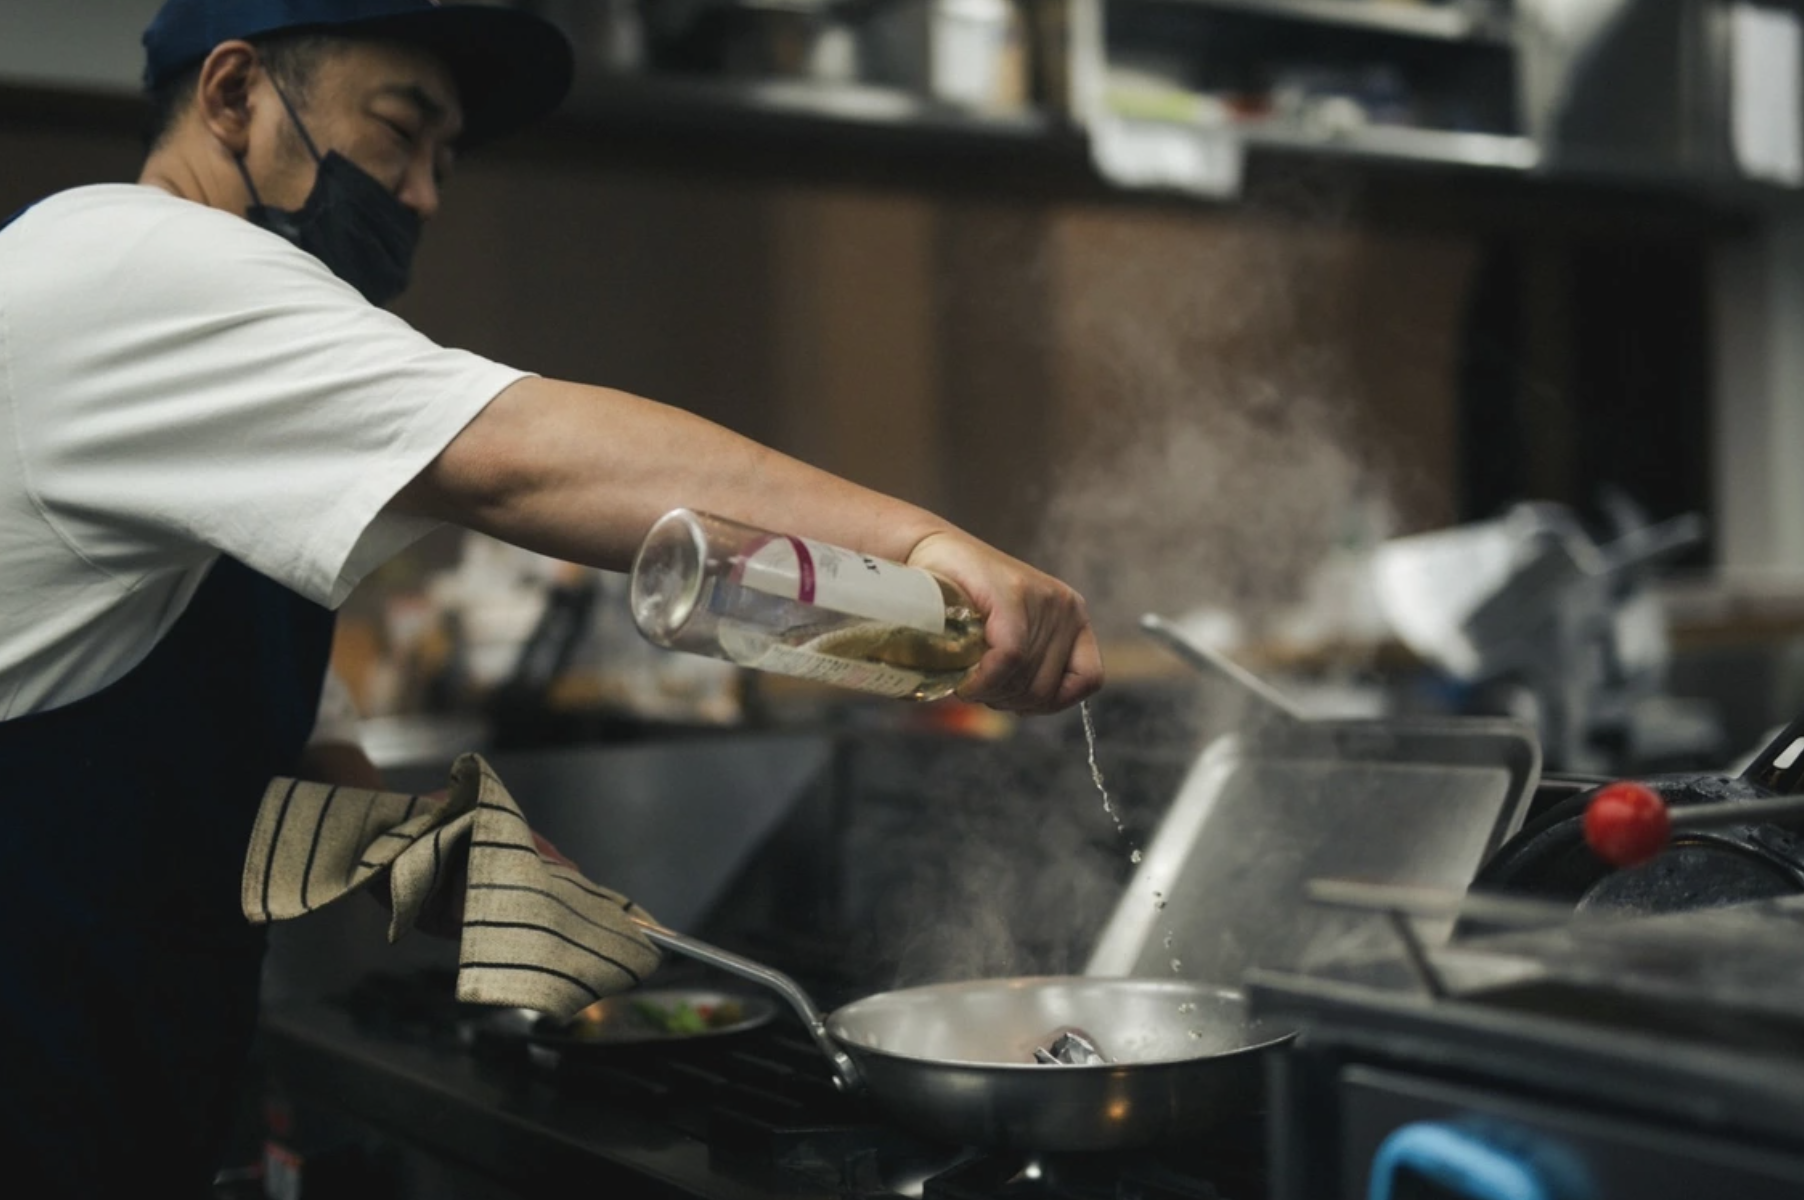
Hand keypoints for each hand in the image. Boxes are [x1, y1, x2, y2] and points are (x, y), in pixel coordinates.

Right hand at [905, 532, 1102, 713]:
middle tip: (979, 690)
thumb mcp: (1006, 633)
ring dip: (990, 694)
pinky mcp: (1014, 596)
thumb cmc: (963, 601)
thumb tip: (1027, 709)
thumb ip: (1027, 663)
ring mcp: (1043, 600)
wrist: (929, 551)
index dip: (1051, 704)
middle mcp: (1066, 608)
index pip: (1088, 679)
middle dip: (1007, 702)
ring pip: (1025, 680)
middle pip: (1046, 689)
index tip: (1016, 702)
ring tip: (968, 681)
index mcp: (1073, 617)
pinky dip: (984, 682)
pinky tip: (965, 683)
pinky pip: (1010, 658)